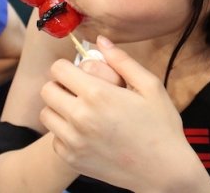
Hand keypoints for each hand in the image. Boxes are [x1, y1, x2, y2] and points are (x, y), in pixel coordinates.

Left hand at [40, 36, 202, 190]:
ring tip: (83, 111)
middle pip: (47, 90)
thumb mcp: (150, 86)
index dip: (68, 66)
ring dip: (60, 108)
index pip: (58, 69)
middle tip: (81, 90)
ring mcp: (73, 141)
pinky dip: (65, 132)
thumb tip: (100, 39)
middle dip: (61, 85)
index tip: (81, 72)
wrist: (164, 170)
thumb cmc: (161, 125)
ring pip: (46, 114)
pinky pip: (54, 138)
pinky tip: (86, 132)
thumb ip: (122, 60)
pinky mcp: (72, 159)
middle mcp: (80, 117)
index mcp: (98, 94)